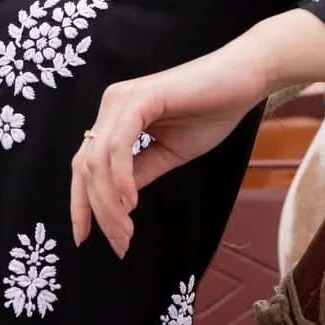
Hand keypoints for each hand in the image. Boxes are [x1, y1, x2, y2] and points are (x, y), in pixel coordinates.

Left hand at [70, 34, 273, 256]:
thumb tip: (116, 203)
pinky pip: (118, 146)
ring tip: (126, 231)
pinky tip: (130, 202)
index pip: (85, 166)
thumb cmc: (212, 112)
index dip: (81, 204)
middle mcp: (110, 107)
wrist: (244, 80)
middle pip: (85, 168)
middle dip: (96, 212)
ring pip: (97, 162)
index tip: (85, 238)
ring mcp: (121, 100)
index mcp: (115, 119)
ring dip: (109, 203)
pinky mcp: (138, 98)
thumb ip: (139, 173)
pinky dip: (120, 178)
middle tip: (118, 244)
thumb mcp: (168, 154)